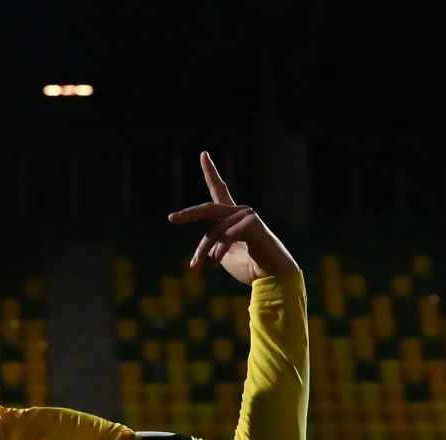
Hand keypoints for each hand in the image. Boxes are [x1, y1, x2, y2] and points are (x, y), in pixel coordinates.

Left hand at [168, 152, 298, 284]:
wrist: (273, 278)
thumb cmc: (251, 269)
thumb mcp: (224, 257)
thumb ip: (213, 247)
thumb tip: (202, 249)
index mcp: (233, 217)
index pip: (220, 190)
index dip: (211, 172)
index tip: (203, 154)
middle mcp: (240, 212)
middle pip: (208, 209)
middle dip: (188, 214)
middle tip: (171, 218)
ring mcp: (247, 215)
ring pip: (214, 229)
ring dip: (204, 249)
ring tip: (196, 266)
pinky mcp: (252, 223)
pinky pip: (225, 236)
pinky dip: (217, 252)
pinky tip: (214, 265)